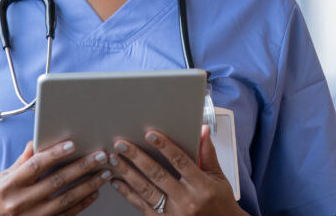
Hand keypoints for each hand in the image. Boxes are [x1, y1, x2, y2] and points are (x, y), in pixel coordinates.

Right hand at [0, 139, 111, 214]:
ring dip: (88, 185)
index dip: (54, 154)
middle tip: (99, 156)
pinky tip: (94, 192)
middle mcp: (21, 201)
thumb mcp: (3, 177)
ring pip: (66, 199)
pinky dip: (82, 203)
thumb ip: (22, 160)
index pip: (36, 165)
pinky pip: (67, 215)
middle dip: (81, 167)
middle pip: (56, 181)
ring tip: (103, 173)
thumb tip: (37, 140)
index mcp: (10, 184)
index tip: (72, 144)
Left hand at [109, 125, 246, 214]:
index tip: (150, 134)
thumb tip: (202, 129)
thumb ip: (208, 154)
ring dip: (128, 174)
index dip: (165, 146)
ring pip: (146, 191)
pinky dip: (128, 193)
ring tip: (115, 160)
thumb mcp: (219, 179)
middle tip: (122, 144)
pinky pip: (142, 206)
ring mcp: (173, 214)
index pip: (180, 162)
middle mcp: (186, 201)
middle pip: (158, 175)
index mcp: (201, 186)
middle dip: (137, 158)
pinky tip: (117, 182)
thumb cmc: (220, 204)